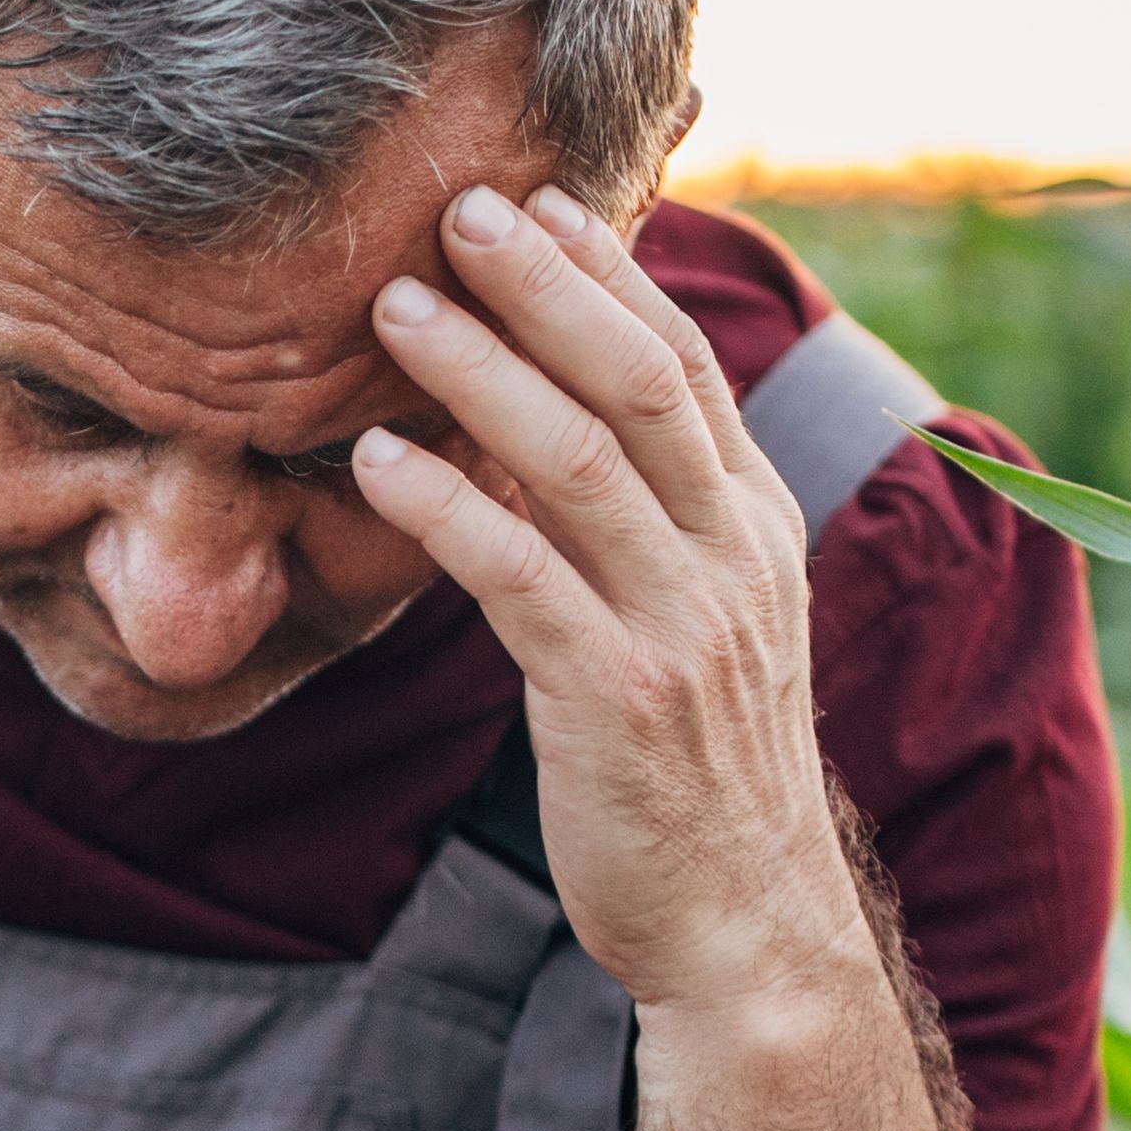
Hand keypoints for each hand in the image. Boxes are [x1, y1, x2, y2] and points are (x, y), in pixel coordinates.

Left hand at [348, 187, 875, 1029]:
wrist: (747, 932)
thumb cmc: (699, 776)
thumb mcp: (704, 627)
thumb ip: (646, 526)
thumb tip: (541, 425)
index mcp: (755, 529)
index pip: (688, 368)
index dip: (612, 275)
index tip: (538, 198)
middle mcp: (731, 561)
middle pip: (641, 383)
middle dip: (547, 285)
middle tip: (457, 207)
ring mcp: (681, 628)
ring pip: (581, 462)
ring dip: (481, 372)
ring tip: (393, 308)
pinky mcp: (616, 700)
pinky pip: (521, 579)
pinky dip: (447, 508)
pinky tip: (375, 462)